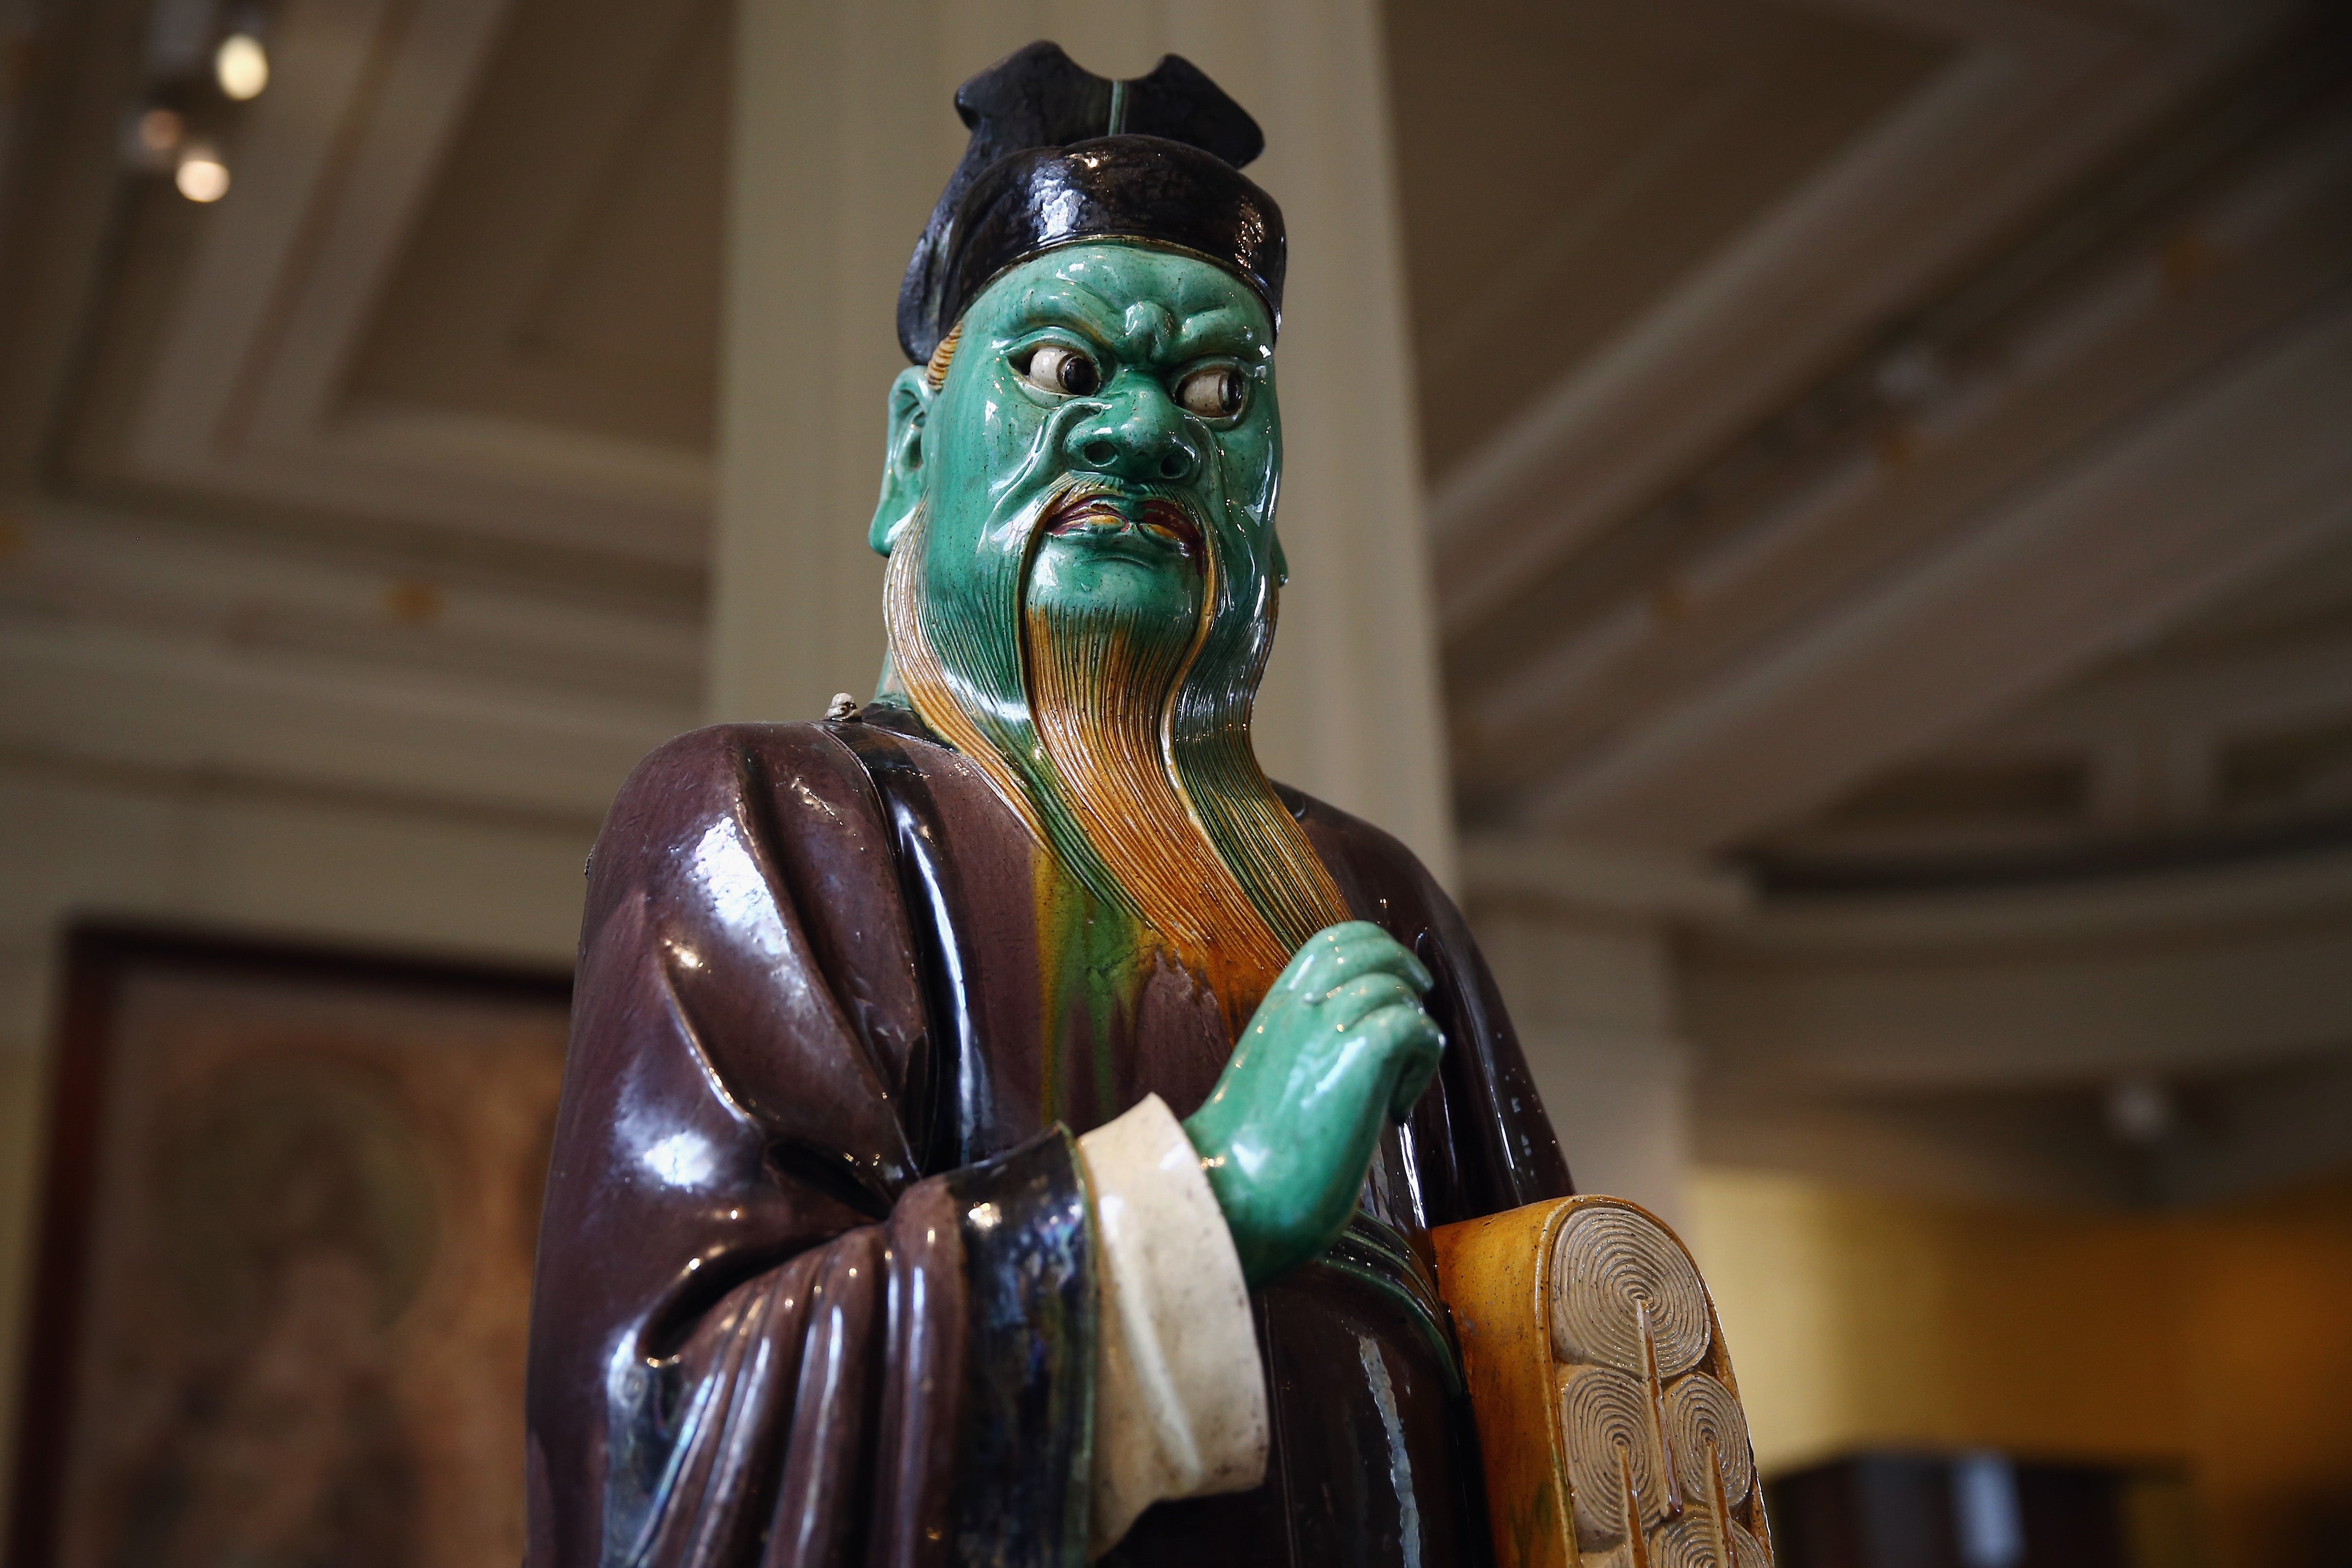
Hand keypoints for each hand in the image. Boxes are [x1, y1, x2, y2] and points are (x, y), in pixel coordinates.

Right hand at [1182, 921, 1444, 1287]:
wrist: (1232, 1195)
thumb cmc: (1251, 1159)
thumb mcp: (1276, 1078)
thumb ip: (1311, 1051)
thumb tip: (1365, 1049)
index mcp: (1277, 1008)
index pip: (1333, 940)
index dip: (1378, 950)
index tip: (1396, 985)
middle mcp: (1300, 1006)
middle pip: (1369, 945)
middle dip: (1406, 973)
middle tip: (1416, 1019)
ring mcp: (1327, 1028)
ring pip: (1396, 989)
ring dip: (1413, 1033)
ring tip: (1395, 1087)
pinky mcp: (1359, 1058)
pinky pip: (1413, 1028)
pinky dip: (1421, 1064)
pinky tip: (1395, 1110)